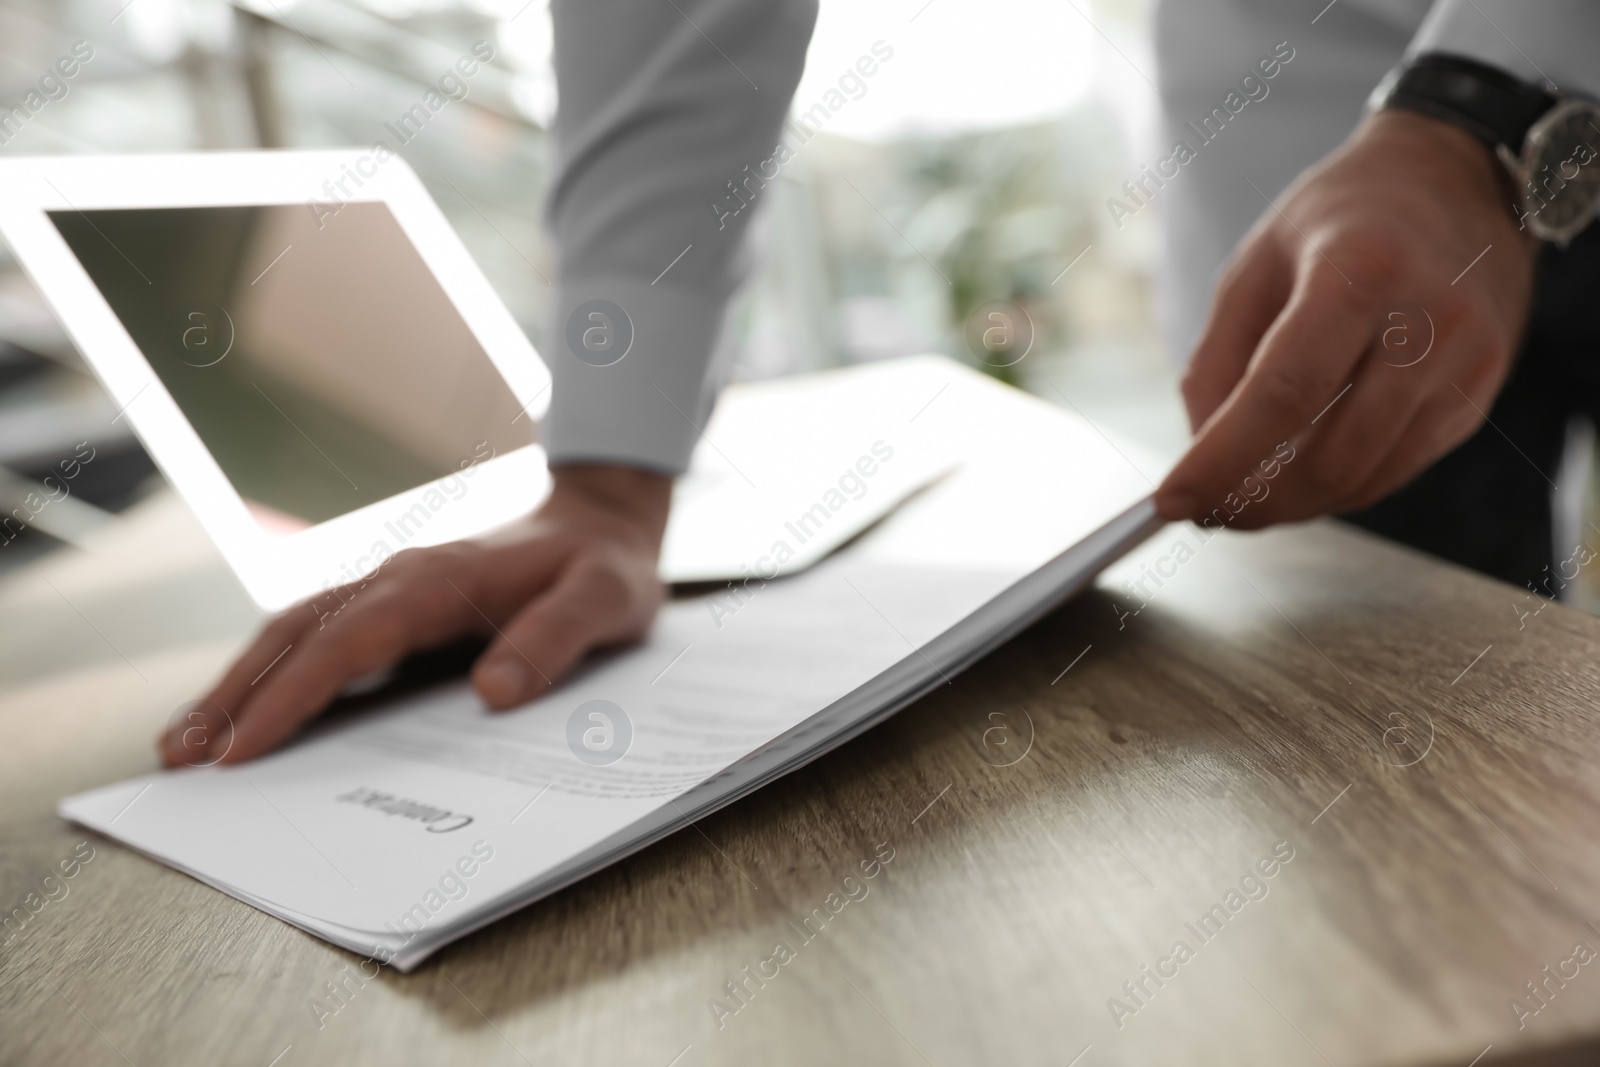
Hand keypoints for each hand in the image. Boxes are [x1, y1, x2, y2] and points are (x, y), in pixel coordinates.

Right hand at [161, 464, 670, 765]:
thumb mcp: (606, 600)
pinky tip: (246, 716)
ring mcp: (391, 589)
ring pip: (295, 632)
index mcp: (442, 581)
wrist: (602, 522)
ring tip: (184, 745)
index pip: (349, 641)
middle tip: (178, 758)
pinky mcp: (394, 608)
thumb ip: (556, 639)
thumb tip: (492, 691)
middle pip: (296, 633)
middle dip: (234, 694)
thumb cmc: (605, 567)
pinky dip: (273, 675)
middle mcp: (401, 578)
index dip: (293, 694)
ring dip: (239, 684)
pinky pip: (319, 639)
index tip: (244, 748)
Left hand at [1155, 109, 1538, 528]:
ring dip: (1292, 505)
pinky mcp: (1479, 392)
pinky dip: (1336, 488)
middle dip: (1254, 499)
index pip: (1285, 393)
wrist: (1456, 180)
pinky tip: (1299, 475)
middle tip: (1205, 508)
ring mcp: (1465, 360)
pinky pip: (1395, 470)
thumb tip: (1200, 460)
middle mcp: (1426, 318)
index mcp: (1359, 268)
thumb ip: (1216, 364)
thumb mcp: (1254, 266)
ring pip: (1363, 477)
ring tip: (1243, 496)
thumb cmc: (1340, 219)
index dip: (1223, 460)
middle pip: (1329, 453)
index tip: (1172, 501)